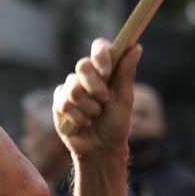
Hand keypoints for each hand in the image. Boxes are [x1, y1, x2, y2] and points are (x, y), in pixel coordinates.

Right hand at [53, 39, 142, 157]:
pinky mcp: (58, 102)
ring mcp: (70, 88)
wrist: (99, 148)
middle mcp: (86, 76)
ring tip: (94, 116)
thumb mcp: (125, 100)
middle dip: (94, 86)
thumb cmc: (116, 124)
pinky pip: (63, 103)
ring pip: (73, 88)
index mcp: (105, 70)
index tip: (106, 71)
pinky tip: (82, 123)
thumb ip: (126, 74)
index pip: (99, 47)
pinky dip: (76, 116)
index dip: (100, 55)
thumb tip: (135, 47)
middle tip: (103, 100)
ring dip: (87, 107)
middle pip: (82, 65)